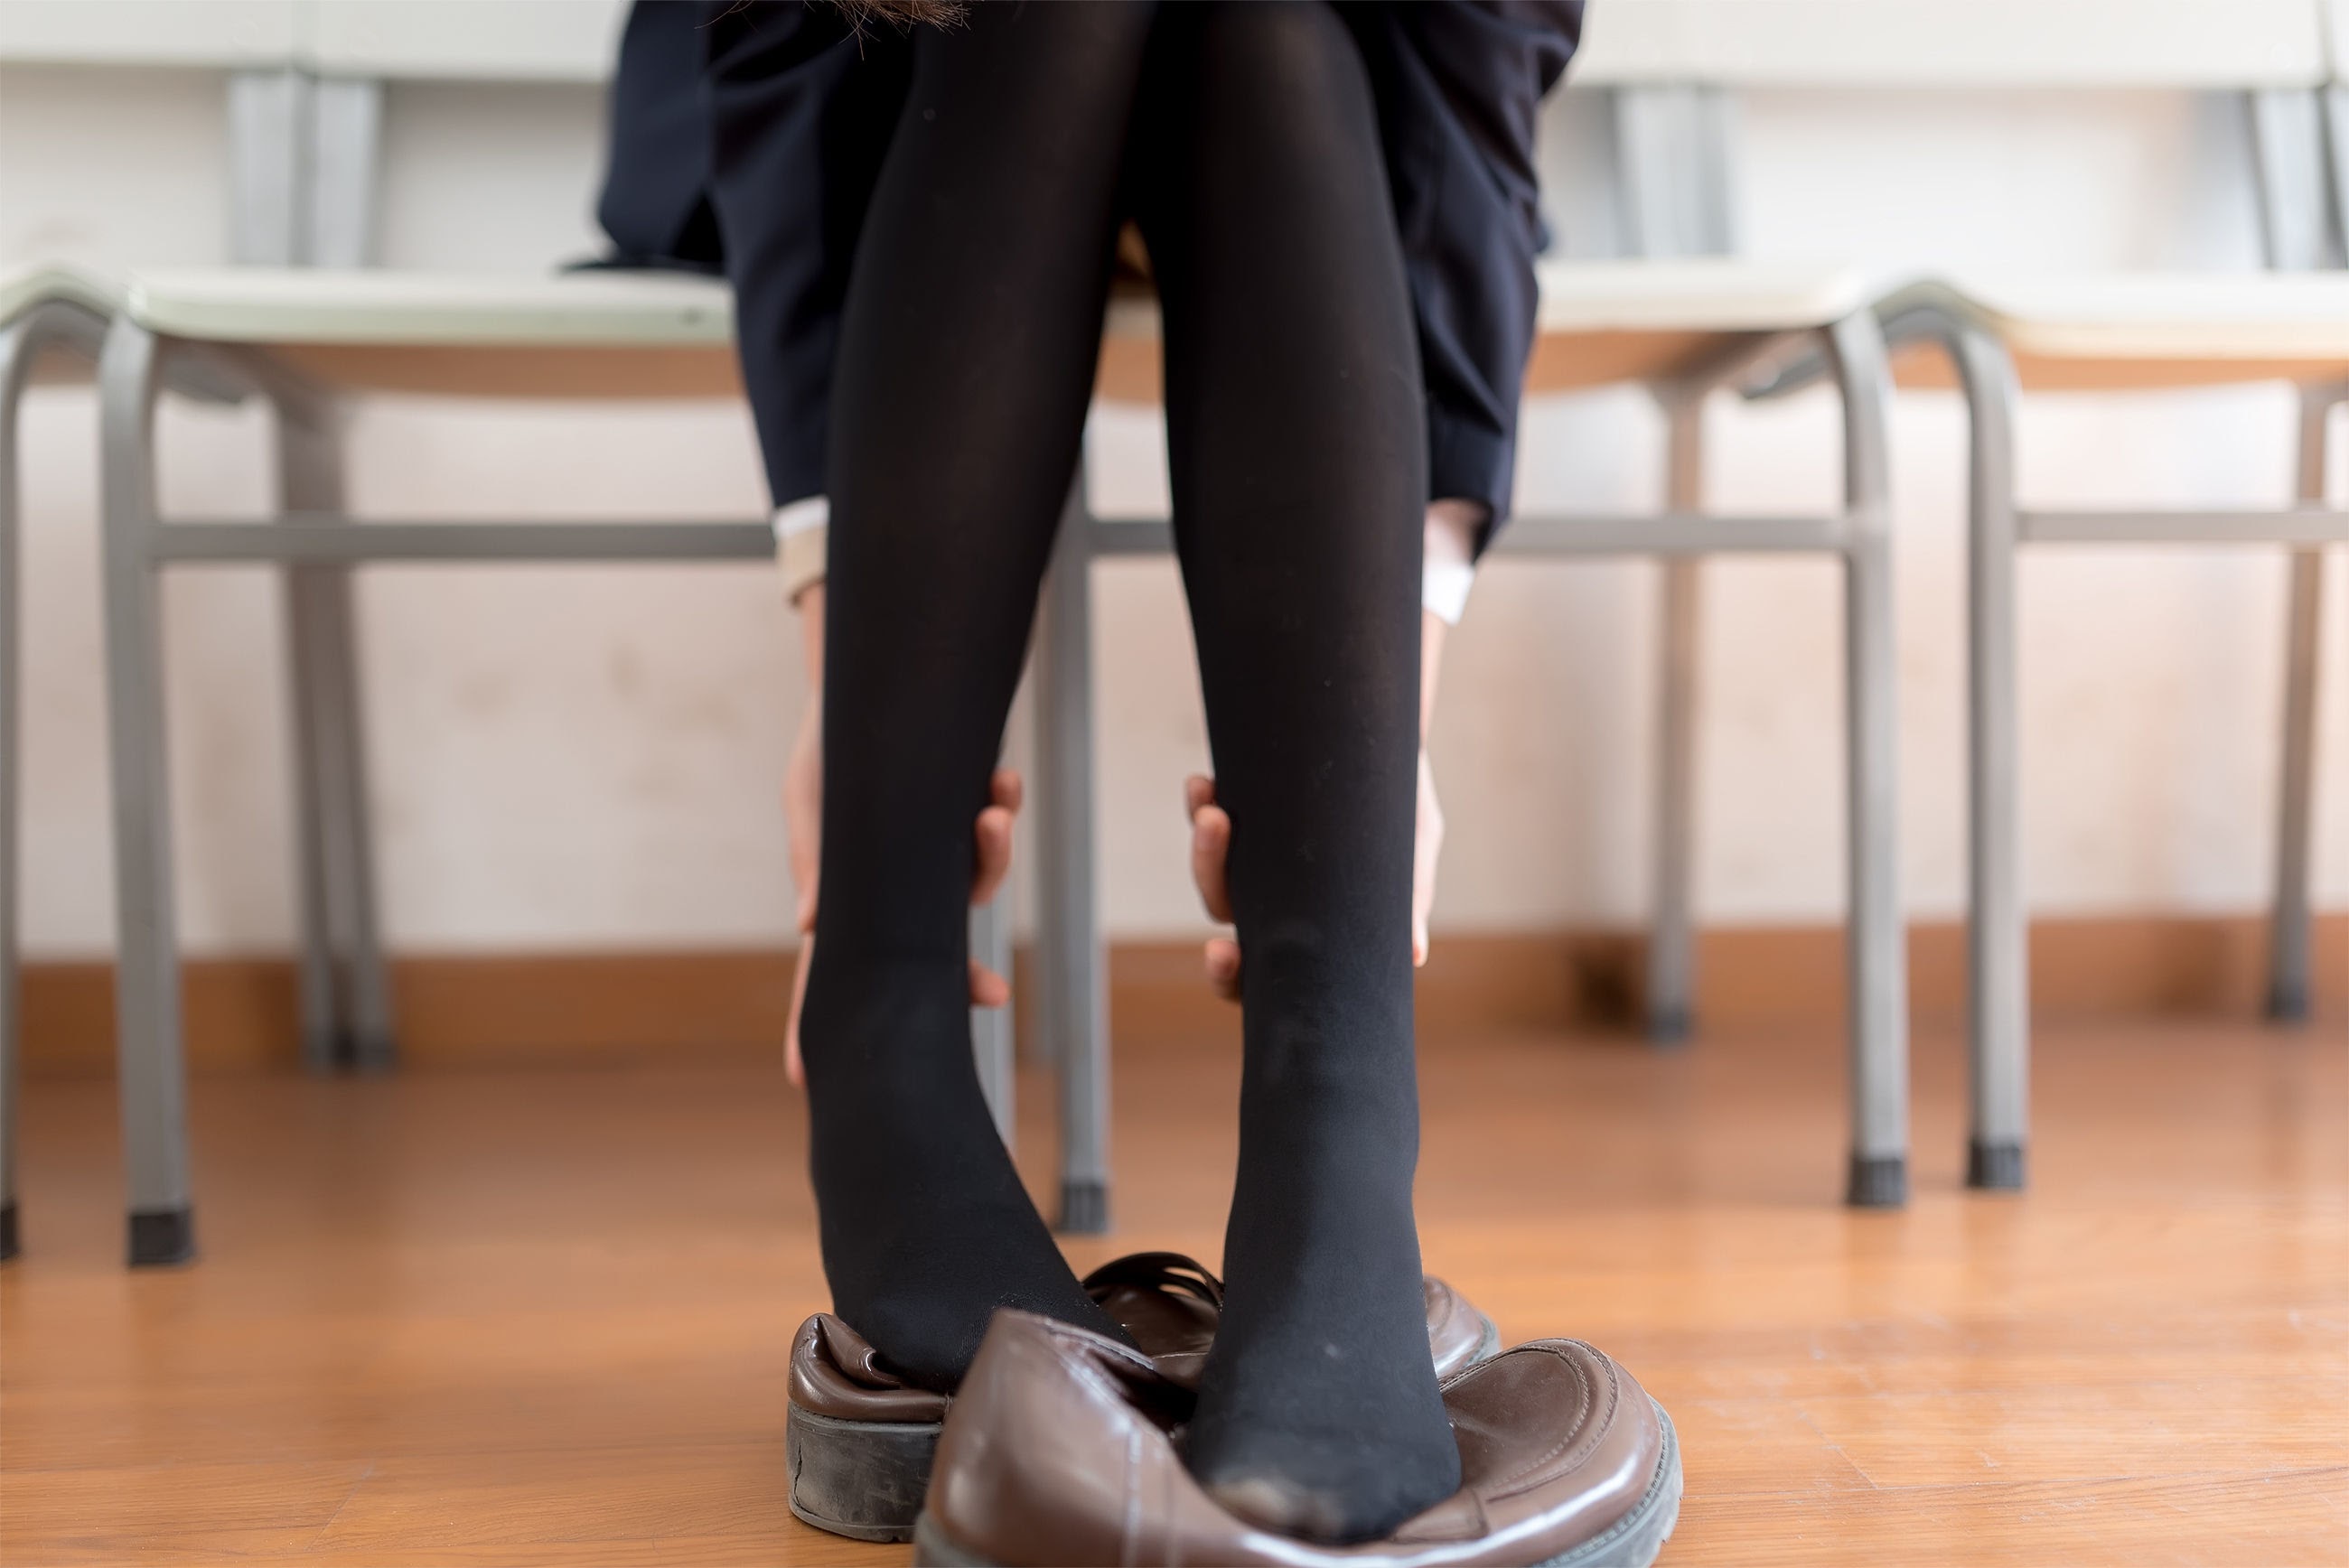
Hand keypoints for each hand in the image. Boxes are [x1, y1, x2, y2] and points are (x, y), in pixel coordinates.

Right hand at [782, 687, 1020, 1083]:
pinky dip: (1005, 802)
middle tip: (991, 995)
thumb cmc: (825, 750)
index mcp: (853, 894)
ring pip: (981, 878)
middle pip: (938, 948)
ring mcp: (945, 850)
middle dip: (966, 978)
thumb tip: (810, 925)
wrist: (864, 684)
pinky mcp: (974, 805)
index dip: (821, 1022)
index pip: (838, 968)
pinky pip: (997, 816)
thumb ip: (812, 860)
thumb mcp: (808, 799)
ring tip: (993, 815)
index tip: (808, 1077)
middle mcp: (906, 886)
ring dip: (995, 854)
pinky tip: (1003, 781)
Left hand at [1185, 752, 1442, 1001]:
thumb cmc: (1406, 810)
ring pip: (1209, 863)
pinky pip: (1205, 811)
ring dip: (1204, 846)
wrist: (1392, 742)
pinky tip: (1202, 785)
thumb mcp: (1412, 849)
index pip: (1254, 971)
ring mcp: (1250, 848)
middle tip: (1215, 860)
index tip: (1223, 952)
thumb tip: (1414, 952)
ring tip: (1214, 813)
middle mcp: (1269, 891)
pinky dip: (1200, 801)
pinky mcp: (1241, 804)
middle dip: (1209, 883)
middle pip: (1221, 906)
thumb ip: (1410, 899)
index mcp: (1304, 925)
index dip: (1228, 974)